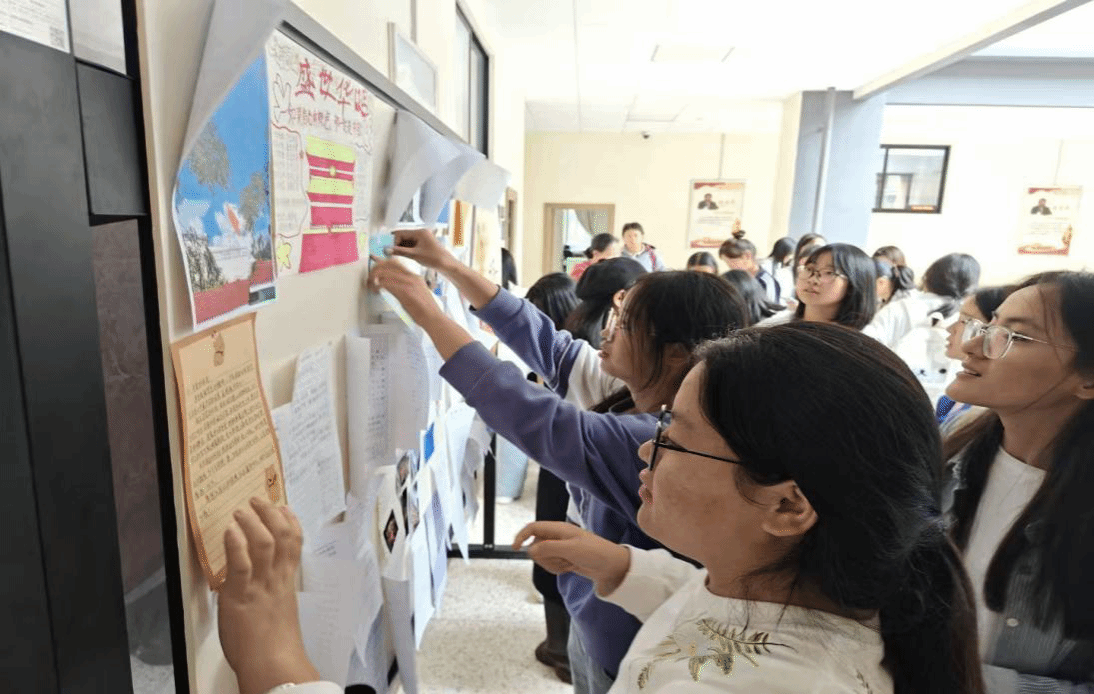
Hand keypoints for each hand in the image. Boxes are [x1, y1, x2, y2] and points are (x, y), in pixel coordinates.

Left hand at [218, 498, 318, 693]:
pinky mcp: (240, 595)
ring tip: (242, 510)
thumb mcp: (277, 614)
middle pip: (281, 537)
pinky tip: (230, 531)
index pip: (294, 545)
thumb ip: (270, 597)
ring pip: (263, 544)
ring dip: (253, 522)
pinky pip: (241, 564)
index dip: (290, 522)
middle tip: (258, 500)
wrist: (272, 665)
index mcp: (285, 584)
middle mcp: (276, 580)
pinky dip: (236, 544)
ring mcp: (260, 586)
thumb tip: (259, 589)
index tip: (284, 507)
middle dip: (270, 514)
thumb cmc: (273, 648)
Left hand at [365, 255, 443, 323]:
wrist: (433, 318)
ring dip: (374, 278)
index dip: (383, 260)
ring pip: (386, 272)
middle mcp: (411, 277)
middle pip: (389, 264)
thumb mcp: (413, 295)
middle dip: (376, 268)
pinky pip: (387, 283)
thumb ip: (402, 288)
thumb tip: (389, 287)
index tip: (374, 258)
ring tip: (370, 285)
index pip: (396, 263)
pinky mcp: (406, 291)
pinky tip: (375, 291)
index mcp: (414, 277)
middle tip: (370, 277)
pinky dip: (377, 286)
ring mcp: (409, 283)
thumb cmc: (424, 311)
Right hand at [388, 228, 457, 270]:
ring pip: (406, 242)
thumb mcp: (414, 255)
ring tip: (393, 255)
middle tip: (388, 252)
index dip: (393, 241)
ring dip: (400, 248)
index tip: (387, 249)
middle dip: (395, 244)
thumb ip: (400, 252)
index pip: (401, 233)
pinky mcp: (423, 245)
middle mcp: (421, 233)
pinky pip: (410, 245)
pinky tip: (401, 256)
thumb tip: (387, 250)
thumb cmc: (434, 258)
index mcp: (420, 232)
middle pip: (403, 236)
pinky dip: (405, 250)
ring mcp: (422, 239)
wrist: (446, 265)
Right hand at [513, 521, 630, 595]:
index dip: (521, 536)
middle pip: (535, 546)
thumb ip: (548, 548)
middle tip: (560, 560)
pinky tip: (569, 567)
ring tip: (568, 563)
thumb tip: (530, 550)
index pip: (533, 528)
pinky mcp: (563, 559)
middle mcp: (557, 537)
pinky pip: (550, 565)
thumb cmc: (595, 552)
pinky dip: (557, 568)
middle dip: (544, 557)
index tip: (514, 548)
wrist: (610, 566)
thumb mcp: (570, 549)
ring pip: (542, 558)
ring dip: (552, 564)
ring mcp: (560, 548)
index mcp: (558, 529)